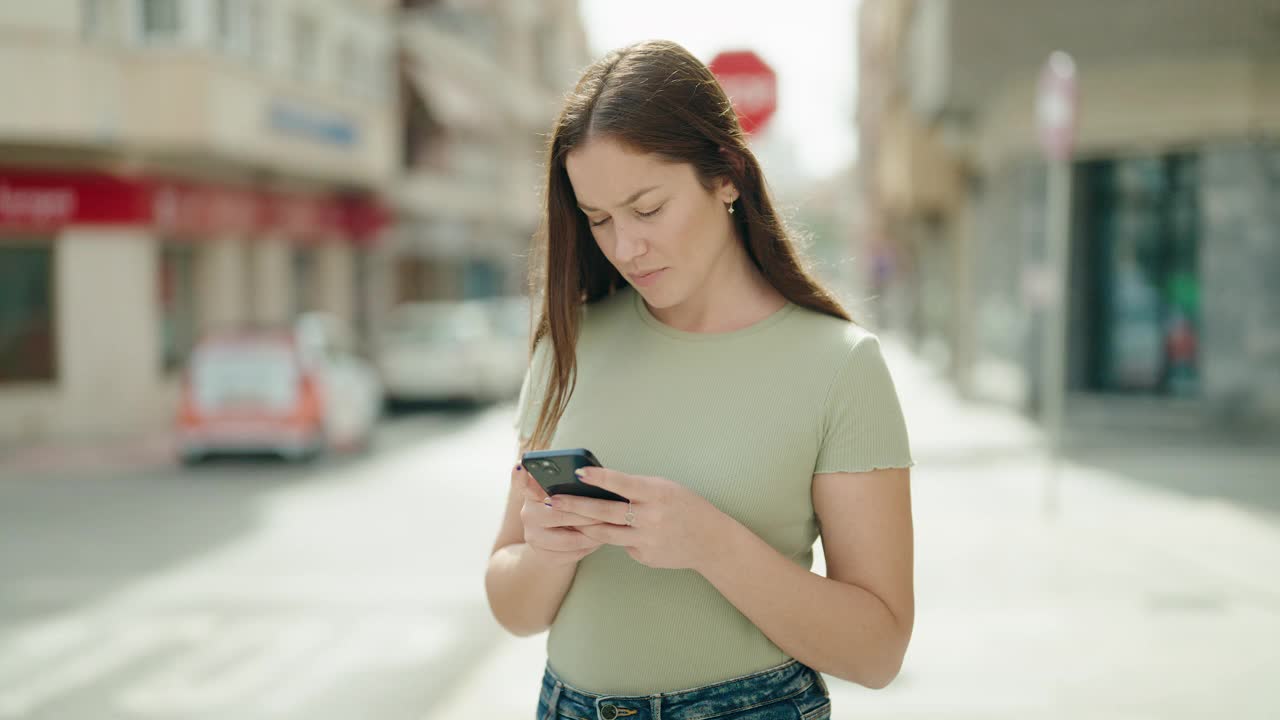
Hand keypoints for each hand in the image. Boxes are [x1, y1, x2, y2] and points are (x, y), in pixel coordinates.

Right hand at [515, 464, 605, 567]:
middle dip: (587, 513)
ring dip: (592, 533)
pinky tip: (599, 539)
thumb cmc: (567, 511)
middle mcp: (527, 513)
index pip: (522, 482)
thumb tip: (586, 475)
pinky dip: (589, 546)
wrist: (555, 545)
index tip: (519, 467)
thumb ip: (568, 485)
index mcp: (532, 493)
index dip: (520, 476)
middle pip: (558, 513)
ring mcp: (533, 536)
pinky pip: (572, 553)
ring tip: (609, 526)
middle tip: (608, 509)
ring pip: (569, 538)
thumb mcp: (565, 495)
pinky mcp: (542, 554)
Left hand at [547, 467, 730, 571]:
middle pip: (606, 512)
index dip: (599, 478)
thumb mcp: (665, 488)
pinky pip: (622, 545)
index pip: (623, 483)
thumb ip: (636, 488)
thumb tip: (601, 485)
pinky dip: (614, 537)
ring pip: (606, 533)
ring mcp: (647, 540)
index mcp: (657, 494)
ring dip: (583, 525)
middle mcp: (651, 518)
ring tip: (563, 517)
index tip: (578, 472)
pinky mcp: (644, 557)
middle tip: (553, 500)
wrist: (710, 541)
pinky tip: (614, 532)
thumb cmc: (685, 507)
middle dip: (576, 506)